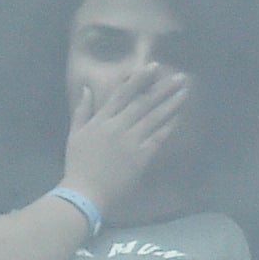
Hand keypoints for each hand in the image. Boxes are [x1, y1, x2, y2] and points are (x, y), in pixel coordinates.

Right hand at [60, 66, 188, 215]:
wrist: (84, 193)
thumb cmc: (78, 164)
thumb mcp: (74, 134)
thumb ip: (82, 110)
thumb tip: (87, 88)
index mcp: (101, 120)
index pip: (123, 94)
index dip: (140, 79)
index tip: (154, 66)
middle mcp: (117, 126)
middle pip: (144, 103)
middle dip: (163, 88)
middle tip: (180, 77)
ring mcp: (130, 142)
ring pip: (154, 118)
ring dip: (171, 104)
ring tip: (184, 92)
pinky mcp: (141, 157)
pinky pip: (158, 138)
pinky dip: (168, 126)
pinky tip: (178, 116)